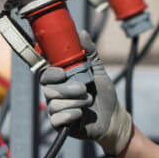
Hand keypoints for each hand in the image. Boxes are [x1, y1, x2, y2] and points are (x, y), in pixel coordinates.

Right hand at [39, 31, 133, 155]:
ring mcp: (57, 110)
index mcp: (61, 80)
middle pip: (48, 90)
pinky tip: (80, 113)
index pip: (45, 74)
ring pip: (53, 104)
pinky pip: (56, 120)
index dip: (51, 73)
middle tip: (83, 88)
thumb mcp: (97, 70)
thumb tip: (82, 33)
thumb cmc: (103, 93)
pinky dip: (70, 115)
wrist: (113, 117)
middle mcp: (56, 94)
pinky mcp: (61, 125)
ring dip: (74, 102)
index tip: (64, 73)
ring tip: (88, 101)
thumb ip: (89, 52)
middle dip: (67, 89)